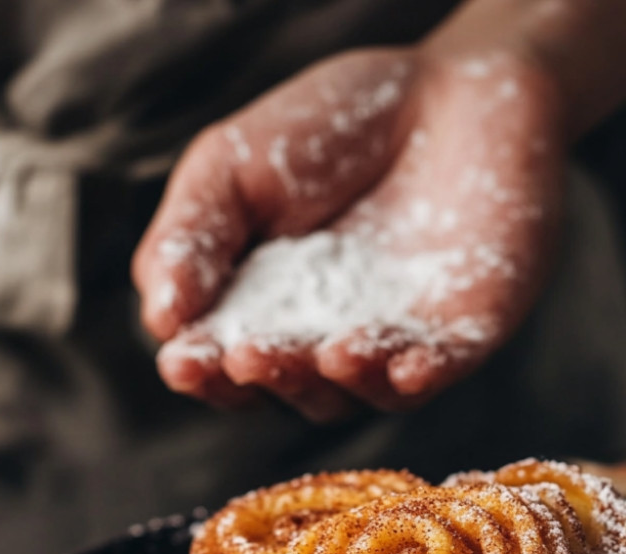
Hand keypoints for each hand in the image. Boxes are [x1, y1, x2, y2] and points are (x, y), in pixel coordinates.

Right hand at [132, 44, 566, 419]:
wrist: (444, 88)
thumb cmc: (328, 128)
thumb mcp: (232, 166)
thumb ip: (192, 236)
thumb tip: (161, 319)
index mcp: (262, 313)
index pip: (225, 363)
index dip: (204, 370)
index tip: (182, 362)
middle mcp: (325, 341)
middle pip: (292, 387)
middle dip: (270, 377)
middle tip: (245, 357)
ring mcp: (395, 343)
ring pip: (362, 392)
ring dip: (341, 381)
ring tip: (326, 352)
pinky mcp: (464, 333)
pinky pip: (443, 370)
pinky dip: (423, 375)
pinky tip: (404, 368)